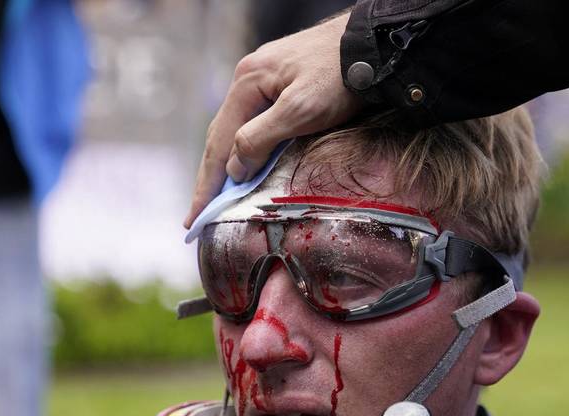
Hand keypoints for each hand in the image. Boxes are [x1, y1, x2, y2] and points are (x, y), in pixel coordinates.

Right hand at [185, 11, 364, 226]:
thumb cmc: (340, 77)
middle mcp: (247, 80)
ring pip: (234, 130)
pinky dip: (242, 150)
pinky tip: (244, 165)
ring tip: (214, 196)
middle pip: (220, 137)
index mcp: (246, 84)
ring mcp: (263, 81)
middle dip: (208, 178)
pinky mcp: (281, 85)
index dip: (207, 184)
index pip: (218, 144)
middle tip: (197, 214)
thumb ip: (261, 138)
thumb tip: (234, 169)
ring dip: (223, 165)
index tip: (195, 217)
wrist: (373, 45)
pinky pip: (251, 124)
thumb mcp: (300, 110)